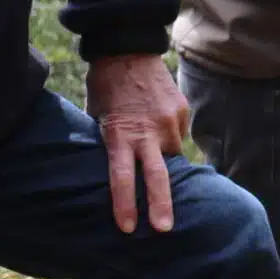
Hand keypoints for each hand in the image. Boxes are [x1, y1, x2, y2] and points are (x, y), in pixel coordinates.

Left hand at [89, 54, 188, 233]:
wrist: (128, 49)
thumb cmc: (105, 87)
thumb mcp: (97, 117)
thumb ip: (111, 142)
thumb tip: (117, 169)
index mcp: (120, 134)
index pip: (122, 177)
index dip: (124, 204)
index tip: (127, 228)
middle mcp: (147, 131)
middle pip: (158, 177)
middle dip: (161, 205)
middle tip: (164, 229)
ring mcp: (168, 120)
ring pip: (172, 154)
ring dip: (163, 157)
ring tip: (149, 142)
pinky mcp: (182, 110)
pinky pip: (178, 133)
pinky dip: (168, 134)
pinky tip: (156, 119)